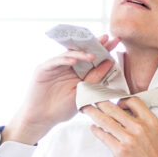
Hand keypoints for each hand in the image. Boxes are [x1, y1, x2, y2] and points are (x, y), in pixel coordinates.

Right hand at [3, 36, 119, 145]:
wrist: (42, 119)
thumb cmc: (61, 109)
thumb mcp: (83, 94)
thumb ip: (94, 79)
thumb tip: (109, 63)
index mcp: (78, 73)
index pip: (92, 59)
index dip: (103, 50)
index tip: (115, 42)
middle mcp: (67, 67)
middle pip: (82, 52)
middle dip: (94, 45)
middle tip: (107, 37)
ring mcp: (55, 67)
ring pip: (69, 54)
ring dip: (81, 53)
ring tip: (93, 55)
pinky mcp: (44, 69)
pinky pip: (55, 61)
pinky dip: (65, 59)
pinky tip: (74, 60)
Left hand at [82, 96, 157, 156]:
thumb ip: (145, 126)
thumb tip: (128, 118)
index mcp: (152, 122)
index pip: (133, 101)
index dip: (120, 99)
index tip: (113, 101)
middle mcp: (140, 127)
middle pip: (115, 108)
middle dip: (100, 102)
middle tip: (91, 99)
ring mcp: (129, 139)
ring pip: (106, 120)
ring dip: (93, 113)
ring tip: (86, 109)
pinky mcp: (120, 151)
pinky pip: (104, 136)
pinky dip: (96, 130)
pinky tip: (93, 128)